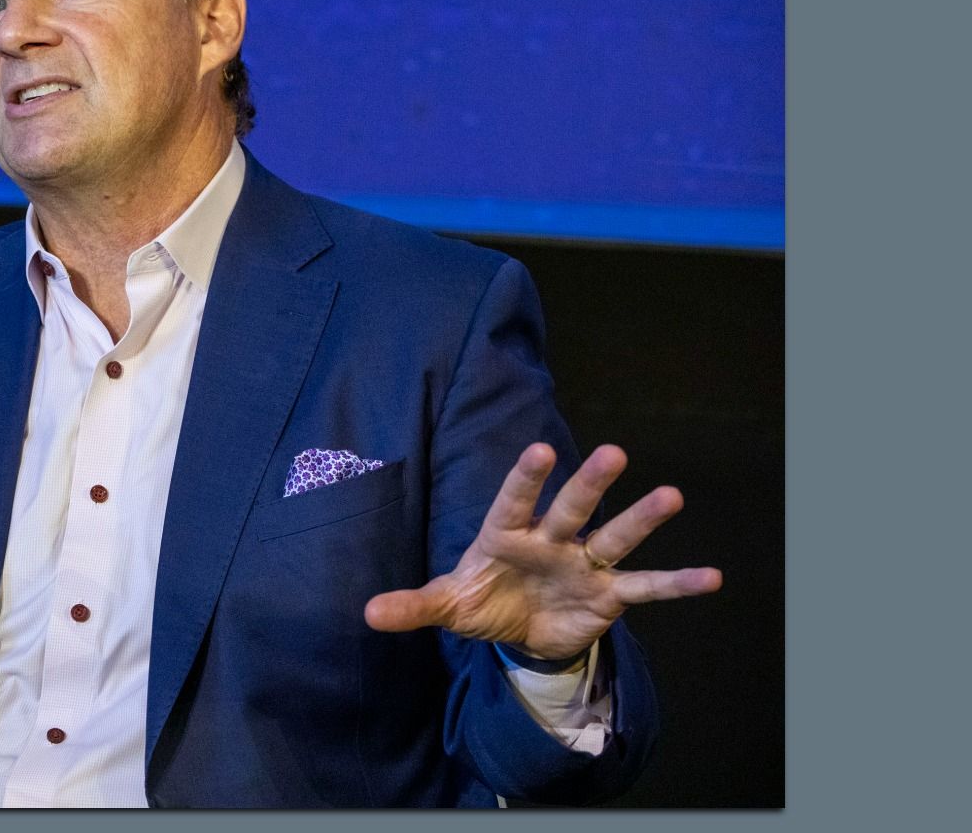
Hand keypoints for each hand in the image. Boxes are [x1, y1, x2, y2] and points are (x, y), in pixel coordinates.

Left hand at [364, 443, 720, 659]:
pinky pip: (646, 588)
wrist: (519, 630)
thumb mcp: (446, 605)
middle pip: (572, 507)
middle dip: (588, 483)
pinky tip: (713, 576)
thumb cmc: (482, 600)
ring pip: (615, 536)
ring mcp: (584, 564)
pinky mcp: (609, 595)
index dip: (526, 478)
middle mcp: (551, 540)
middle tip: (613, 451)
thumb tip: (368, 613)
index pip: (514, 501)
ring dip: (641, 518)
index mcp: (506, 534)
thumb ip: (414, 606)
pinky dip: (677, 584)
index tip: (539, 450)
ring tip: (671, 495)